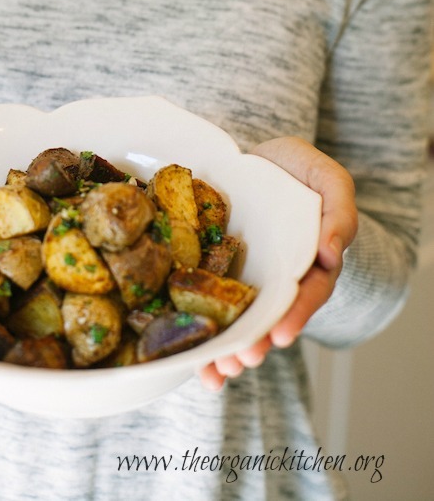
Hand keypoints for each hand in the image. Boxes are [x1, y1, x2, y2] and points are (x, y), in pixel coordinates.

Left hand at [198, 136, 357, 390]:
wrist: (255, 156)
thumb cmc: (298, 168)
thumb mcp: (328, 180)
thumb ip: (339, 213)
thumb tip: (333, 255)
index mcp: (310, 260)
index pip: (307, 293)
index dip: (295, 315)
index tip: (281, 335)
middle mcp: (277, 277)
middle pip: (269, 317)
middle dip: (256, 343)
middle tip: (242, 361)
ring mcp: (244, 276)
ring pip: (237, 320)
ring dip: (227, 350)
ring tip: (216, 372)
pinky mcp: (212, 269)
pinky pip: (204, 302)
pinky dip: (198, 331)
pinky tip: (188, 357)